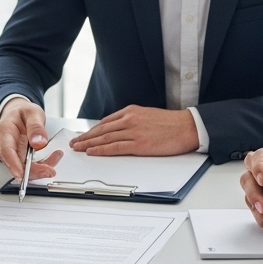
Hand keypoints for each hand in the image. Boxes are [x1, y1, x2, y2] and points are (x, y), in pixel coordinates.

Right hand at [0, 97, 61, 179]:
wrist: (18, 113)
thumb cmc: (22, 112)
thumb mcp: (32, 113)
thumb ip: (36, 127)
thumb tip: (39, 143)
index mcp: (5, 131)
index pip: (6, 150)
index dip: (14, 164)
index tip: (23, 173)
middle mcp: (4, 145)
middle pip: (15, 164)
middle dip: (34, 170)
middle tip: (51, 169)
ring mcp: (10, 153)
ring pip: (23, 168)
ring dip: (40, 167)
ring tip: (56, 157)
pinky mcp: (18, 158)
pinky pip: (29, 166)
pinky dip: (42, 165)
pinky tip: (52, 158)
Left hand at [69, 105, 197, 155]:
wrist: (187, 127)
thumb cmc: (171, 123)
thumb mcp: (148, 115)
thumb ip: (133, 121)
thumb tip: (120, 129)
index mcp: (131, 111)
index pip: (105, 122)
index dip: (92, 130)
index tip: (83, 135)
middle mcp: (129, 119)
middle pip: (101, 129)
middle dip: (85, 137)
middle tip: (74, 142)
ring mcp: (133, 132)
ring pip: (104, 138)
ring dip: (88, 143)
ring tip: (78, 148)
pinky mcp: (139, 144)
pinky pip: (115, 148)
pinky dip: (101, 150)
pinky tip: (92, 152)